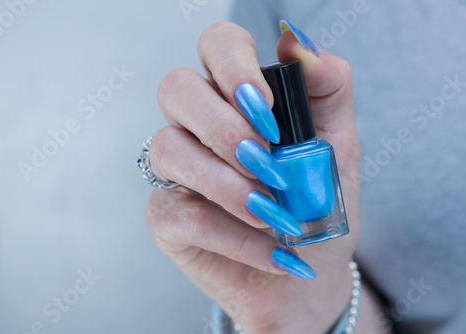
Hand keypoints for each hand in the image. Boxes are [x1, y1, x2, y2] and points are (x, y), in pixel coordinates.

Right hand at [145, 21, 359, 332]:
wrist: (310, 272)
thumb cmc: (315, 206)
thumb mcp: (336, 144)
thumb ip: (327, 89)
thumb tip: (297, 41)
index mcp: (235, 99)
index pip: (215, 46)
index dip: (234, 64)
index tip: (268, 108)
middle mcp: (197, 128)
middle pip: (176, 88)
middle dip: (224, 126)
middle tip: (268, 163)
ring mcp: (175, 172)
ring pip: (168, 148)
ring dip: (230, 184)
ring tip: (274, 214)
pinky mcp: (166, 218)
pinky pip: (186, 215)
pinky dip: (236, 236)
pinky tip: (270, 249)